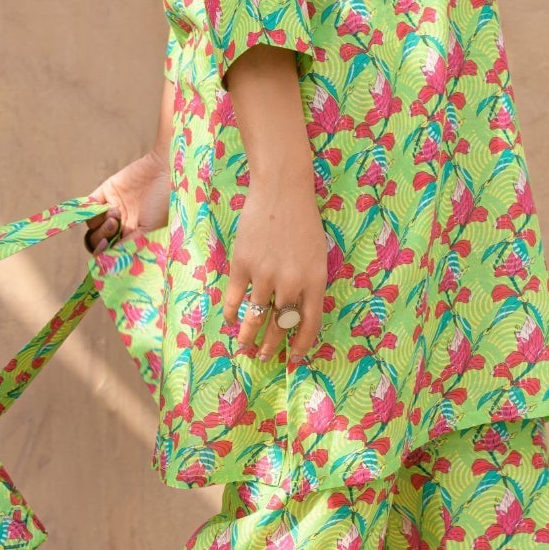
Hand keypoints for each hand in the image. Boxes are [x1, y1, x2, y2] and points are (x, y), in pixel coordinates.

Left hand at [82, 147, 170, 251]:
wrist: (167, 171)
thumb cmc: (164, 204)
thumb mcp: (149, 231)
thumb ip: (129, 247)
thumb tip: (109, 265)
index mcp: (133, 237)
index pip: (111, 252)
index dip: (104, 254)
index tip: (105, 250)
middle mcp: (121, 225)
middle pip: (98, 240)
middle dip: (102, 236)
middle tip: (114, 225)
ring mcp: (113, 208)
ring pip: (93, 224)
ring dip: (100, 222)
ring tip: (115, 213)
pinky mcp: (106, 192)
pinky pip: (88, 205)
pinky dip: (88, 209)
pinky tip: (101, 208)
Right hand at [221, 164, 327, 365]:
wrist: (282, 192)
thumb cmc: (304, 221)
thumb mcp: (317, 255)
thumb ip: (308, 283)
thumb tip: (294, 311)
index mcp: (315, 281)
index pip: (309, 323)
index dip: (301, 344)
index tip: (293, 357)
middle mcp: (291, 283)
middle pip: (280, 325)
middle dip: (271, 345)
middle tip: (264, 356)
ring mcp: (265, 275)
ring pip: (255, 317)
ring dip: (248, 336)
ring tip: (244, 346)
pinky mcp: (242, 266)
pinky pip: (235, 299)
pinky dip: (232, 313)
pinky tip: (231, 320)